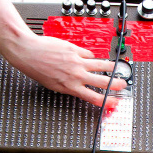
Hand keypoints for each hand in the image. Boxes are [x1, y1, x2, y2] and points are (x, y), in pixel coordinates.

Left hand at [3, 33, 125, 108]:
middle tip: (122, 85)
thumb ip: (69, 86)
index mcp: (71, 87)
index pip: (94, 98)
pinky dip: (90, 56)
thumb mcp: (54, 85)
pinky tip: (90, 56)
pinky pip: (88, 54)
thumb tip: (79, 86)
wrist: (29, 52)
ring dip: (111, 67)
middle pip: (102, 82)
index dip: (107, 102)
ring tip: (117, 67)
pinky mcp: (75, 50)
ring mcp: (77, 61)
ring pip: (100, 65)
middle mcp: (76, 75)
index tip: (114, 103)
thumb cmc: (37, 69)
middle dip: (115, 84)